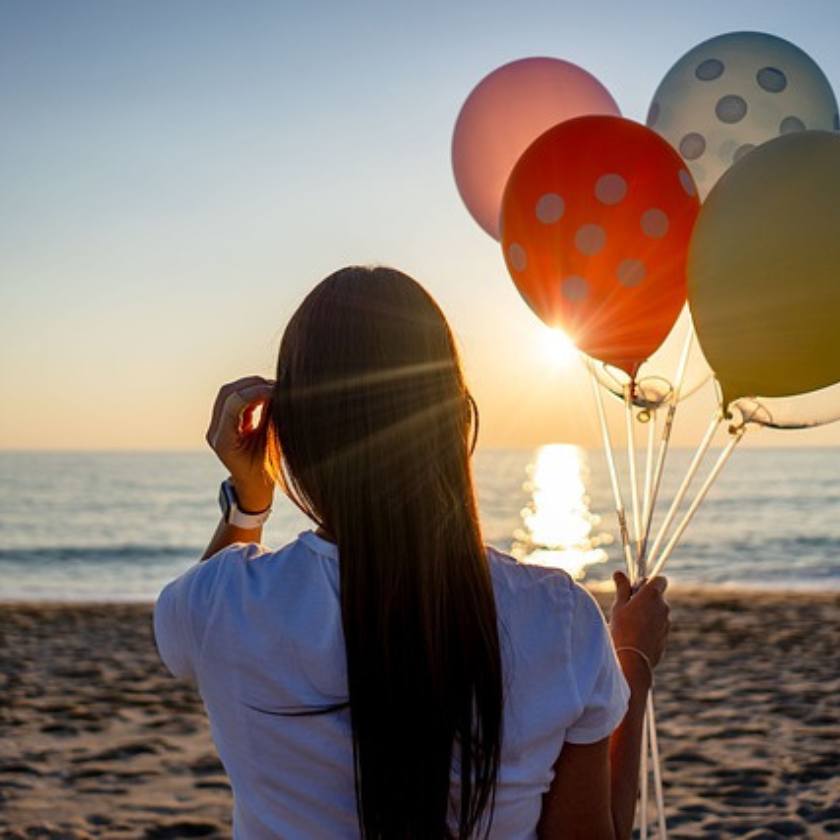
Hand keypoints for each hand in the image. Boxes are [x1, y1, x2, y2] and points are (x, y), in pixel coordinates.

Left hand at [206, 377, 274, 511]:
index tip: (278, 390)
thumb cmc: (265, 473)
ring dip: (252, 387)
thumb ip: (271, 418)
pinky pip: (234, 400)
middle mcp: (214, 431)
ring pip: (229, 393)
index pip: (234, 403)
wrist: (252, 489)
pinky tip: (268, 397)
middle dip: (253, 384)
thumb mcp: (271, 446)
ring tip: (274, 390)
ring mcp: (216, 427)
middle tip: (277, 386)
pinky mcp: (223, 423)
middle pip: (227, 393)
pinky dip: (251, 394)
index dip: (257, 392)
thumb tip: (278, 392)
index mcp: (223, 441)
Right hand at [610, 572, 669, 676]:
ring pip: (657, 613)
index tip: (636, 589)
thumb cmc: (623, 628)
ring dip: (647, 615)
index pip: (660, 580)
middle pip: (657, 597)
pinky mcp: (665, 636)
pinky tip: (636, 637)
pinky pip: (658, 627)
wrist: (633, 659)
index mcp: (652, 594)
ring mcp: (666, 622)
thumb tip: (619, 573)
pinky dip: (649, 628)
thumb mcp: (619, 605)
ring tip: (630, 625)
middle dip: (645, 599)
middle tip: (628, 608)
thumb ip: (622, 588)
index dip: (648, 582)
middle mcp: (663, 606)